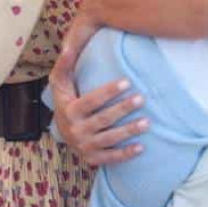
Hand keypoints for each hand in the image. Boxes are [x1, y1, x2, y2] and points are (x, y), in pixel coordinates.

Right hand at [48, 4, 147, 166]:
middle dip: (123, 109)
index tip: (127, 82)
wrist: (61, 131)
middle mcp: (76, 130)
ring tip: (147, 122)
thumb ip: (64, 65)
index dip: (108, 92)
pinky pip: (111, 158)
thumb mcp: (60, 84)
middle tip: (141, 99)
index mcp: (69, 111)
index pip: (91, 101)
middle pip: (103, 120)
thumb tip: (68, 48)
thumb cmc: (65, 101)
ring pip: (109, 139)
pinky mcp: (92, 158)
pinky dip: (126, 154)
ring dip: (129, 131)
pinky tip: (141, 147)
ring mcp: (84, 146)